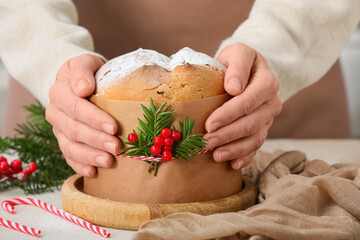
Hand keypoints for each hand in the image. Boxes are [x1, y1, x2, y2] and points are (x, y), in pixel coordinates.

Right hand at [46, 54, 120, 176]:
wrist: (78, 82)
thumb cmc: (87, 72)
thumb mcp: (85, 62)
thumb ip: (82, 71)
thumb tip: (83, 88)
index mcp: (59, 92)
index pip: (76, 107)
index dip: (94, 118)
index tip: (113, 127)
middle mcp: (55, 112)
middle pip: (74, 130)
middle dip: (96, 140)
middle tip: (117, 148)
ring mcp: (59, 129)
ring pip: (70, 146)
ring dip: (90, 156)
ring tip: (108, 162)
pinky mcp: (64, 141)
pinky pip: (68, 156)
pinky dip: (80, 165)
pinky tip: (94, 172)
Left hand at [204, 43, 281, 169]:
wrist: (245, 70)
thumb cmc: (236, 62)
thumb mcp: (237, 53)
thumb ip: (237, 65)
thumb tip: (234, 88)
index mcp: (267, 82)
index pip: (248, 101)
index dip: (229, 115)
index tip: (209, 124)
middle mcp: (271, 103)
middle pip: (250, 123)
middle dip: (226, 135)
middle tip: (204, 143)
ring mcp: (268, 119)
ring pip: (254, 138)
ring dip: (234, 149)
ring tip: (214, 156)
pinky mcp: (262, 130)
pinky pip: (256, 147)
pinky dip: (245, 157)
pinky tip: (232, 164)